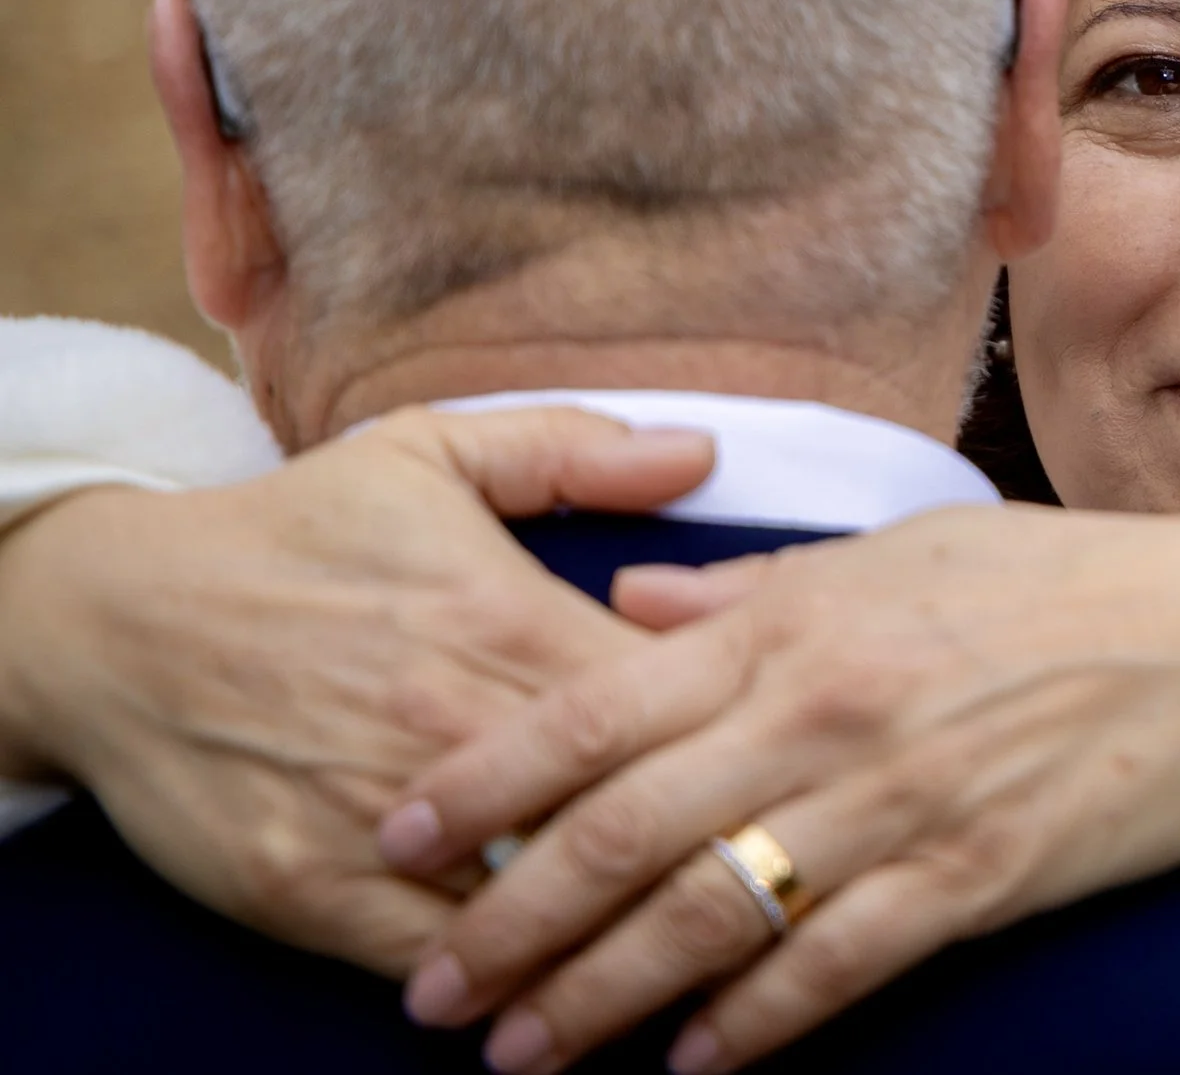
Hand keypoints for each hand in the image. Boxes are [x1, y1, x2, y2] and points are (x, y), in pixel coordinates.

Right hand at [0, 406, 711, 972]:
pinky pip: (434, 961)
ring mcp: (388, 815)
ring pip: (539, 903)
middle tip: (778, 887)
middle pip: (627, 812)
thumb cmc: (292, 531)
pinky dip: (503, 989)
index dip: (743, 744)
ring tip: (697, 967)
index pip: (675, 702)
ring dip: (617, 940)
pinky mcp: (312, 888)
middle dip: (706, 852)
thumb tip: (702, 452)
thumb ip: (574, 449)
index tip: (790, 767)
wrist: (112, 616)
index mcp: (512, 621)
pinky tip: (560, 1006)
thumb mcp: (430, 451)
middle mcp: (461, 723)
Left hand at [381, 504, 1179, 1074]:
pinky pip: (838, 965)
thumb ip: (754, 587)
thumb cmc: (1067, 579)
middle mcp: (830, 709)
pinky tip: (693, 1067)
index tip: (394, 834)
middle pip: (627, 830)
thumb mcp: (902, 548)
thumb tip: (627, 608)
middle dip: (510, 919)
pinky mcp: (977, 874)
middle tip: (430, 993)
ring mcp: (903, 798)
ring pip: (714, 912)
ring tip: (524, 1052)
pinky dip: (756, 1024)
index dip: (483, 780)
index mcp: (800, 618)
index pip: (598, 704)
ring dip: (604, 994)